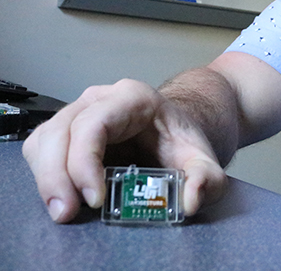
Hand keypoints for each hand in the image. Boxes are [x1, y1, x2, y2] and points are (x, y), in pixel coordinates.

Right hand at [22, 78, 227, 222]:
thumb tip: (192, 199)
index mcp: (134, 98)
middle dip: (58, 175)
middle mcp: (102, 98)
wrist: (174, 132)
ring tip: (64, 209)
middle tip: (68, 211)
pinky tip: (63, 195)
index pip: (95, 123)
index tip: (95, 198)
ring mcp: (80, 111)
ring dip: (47, 176)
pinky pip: (42, 149)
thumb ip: (208, 179)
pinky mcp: (67, 131)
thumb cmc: (180, 141)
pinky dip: (45, 174)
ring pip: (46, 139)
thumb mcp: (204, 160)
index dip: (85, 160)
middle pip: (62, 130)